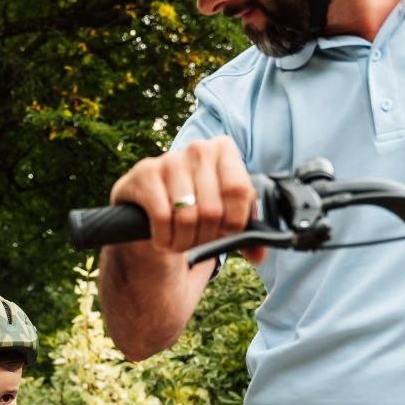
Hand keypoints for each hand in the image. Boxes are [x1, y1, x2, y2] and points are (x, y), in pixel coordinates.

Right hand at [109, 135, 263, 263]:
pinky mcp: (145, 174)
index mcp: (224, 150)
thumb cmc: (196, 204)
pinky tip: (162, 240)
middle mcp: (199, 149)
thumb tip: (258, 255)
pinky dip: (164, 239)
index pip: (239, 191)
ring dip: (183, 242)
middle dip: (206, 238)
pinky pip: (162, 218)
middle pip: (213, 210)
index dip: (234, 221)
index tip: (226, 232)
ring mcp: (170, 159)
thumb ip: (245, 233)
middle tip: (198, 241)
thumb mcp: (224, 212)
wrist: (149, 199)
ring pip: (187, 218)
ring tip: (179, 243)